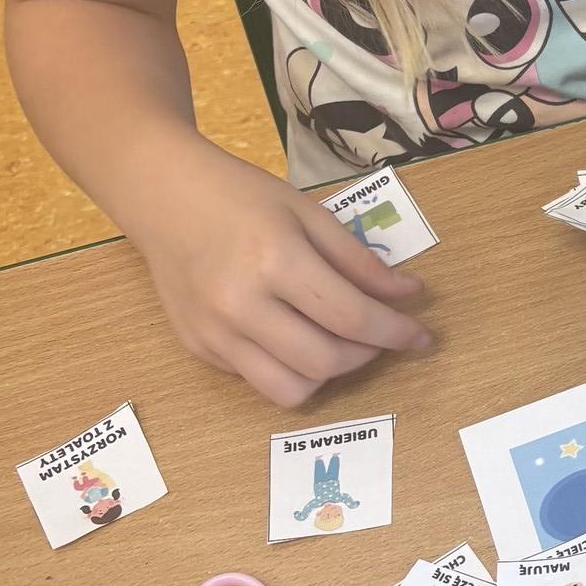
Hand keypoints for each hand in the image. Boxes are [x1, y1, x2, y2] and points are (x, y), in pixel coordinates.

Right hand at [127, 136, 434, 405]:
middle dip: (368, 355)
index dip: (396, 333)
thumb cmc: (241, 195)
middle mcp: (241, 306)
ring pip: (291, 389)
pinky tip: (298, 335)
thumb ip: (359, 261)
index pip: (351, 318)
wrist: (163, 195)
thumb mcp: (308, 213)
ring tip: (343, 343)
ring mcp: (215, 333)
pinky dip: (290, 368)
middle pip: (326, 361)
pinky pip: (258, 380)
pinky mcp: (199, 348)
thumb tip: (409, 296)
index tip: (423, 336)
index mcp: (275, 261)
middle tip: (381, 335)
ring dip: (330, 374)